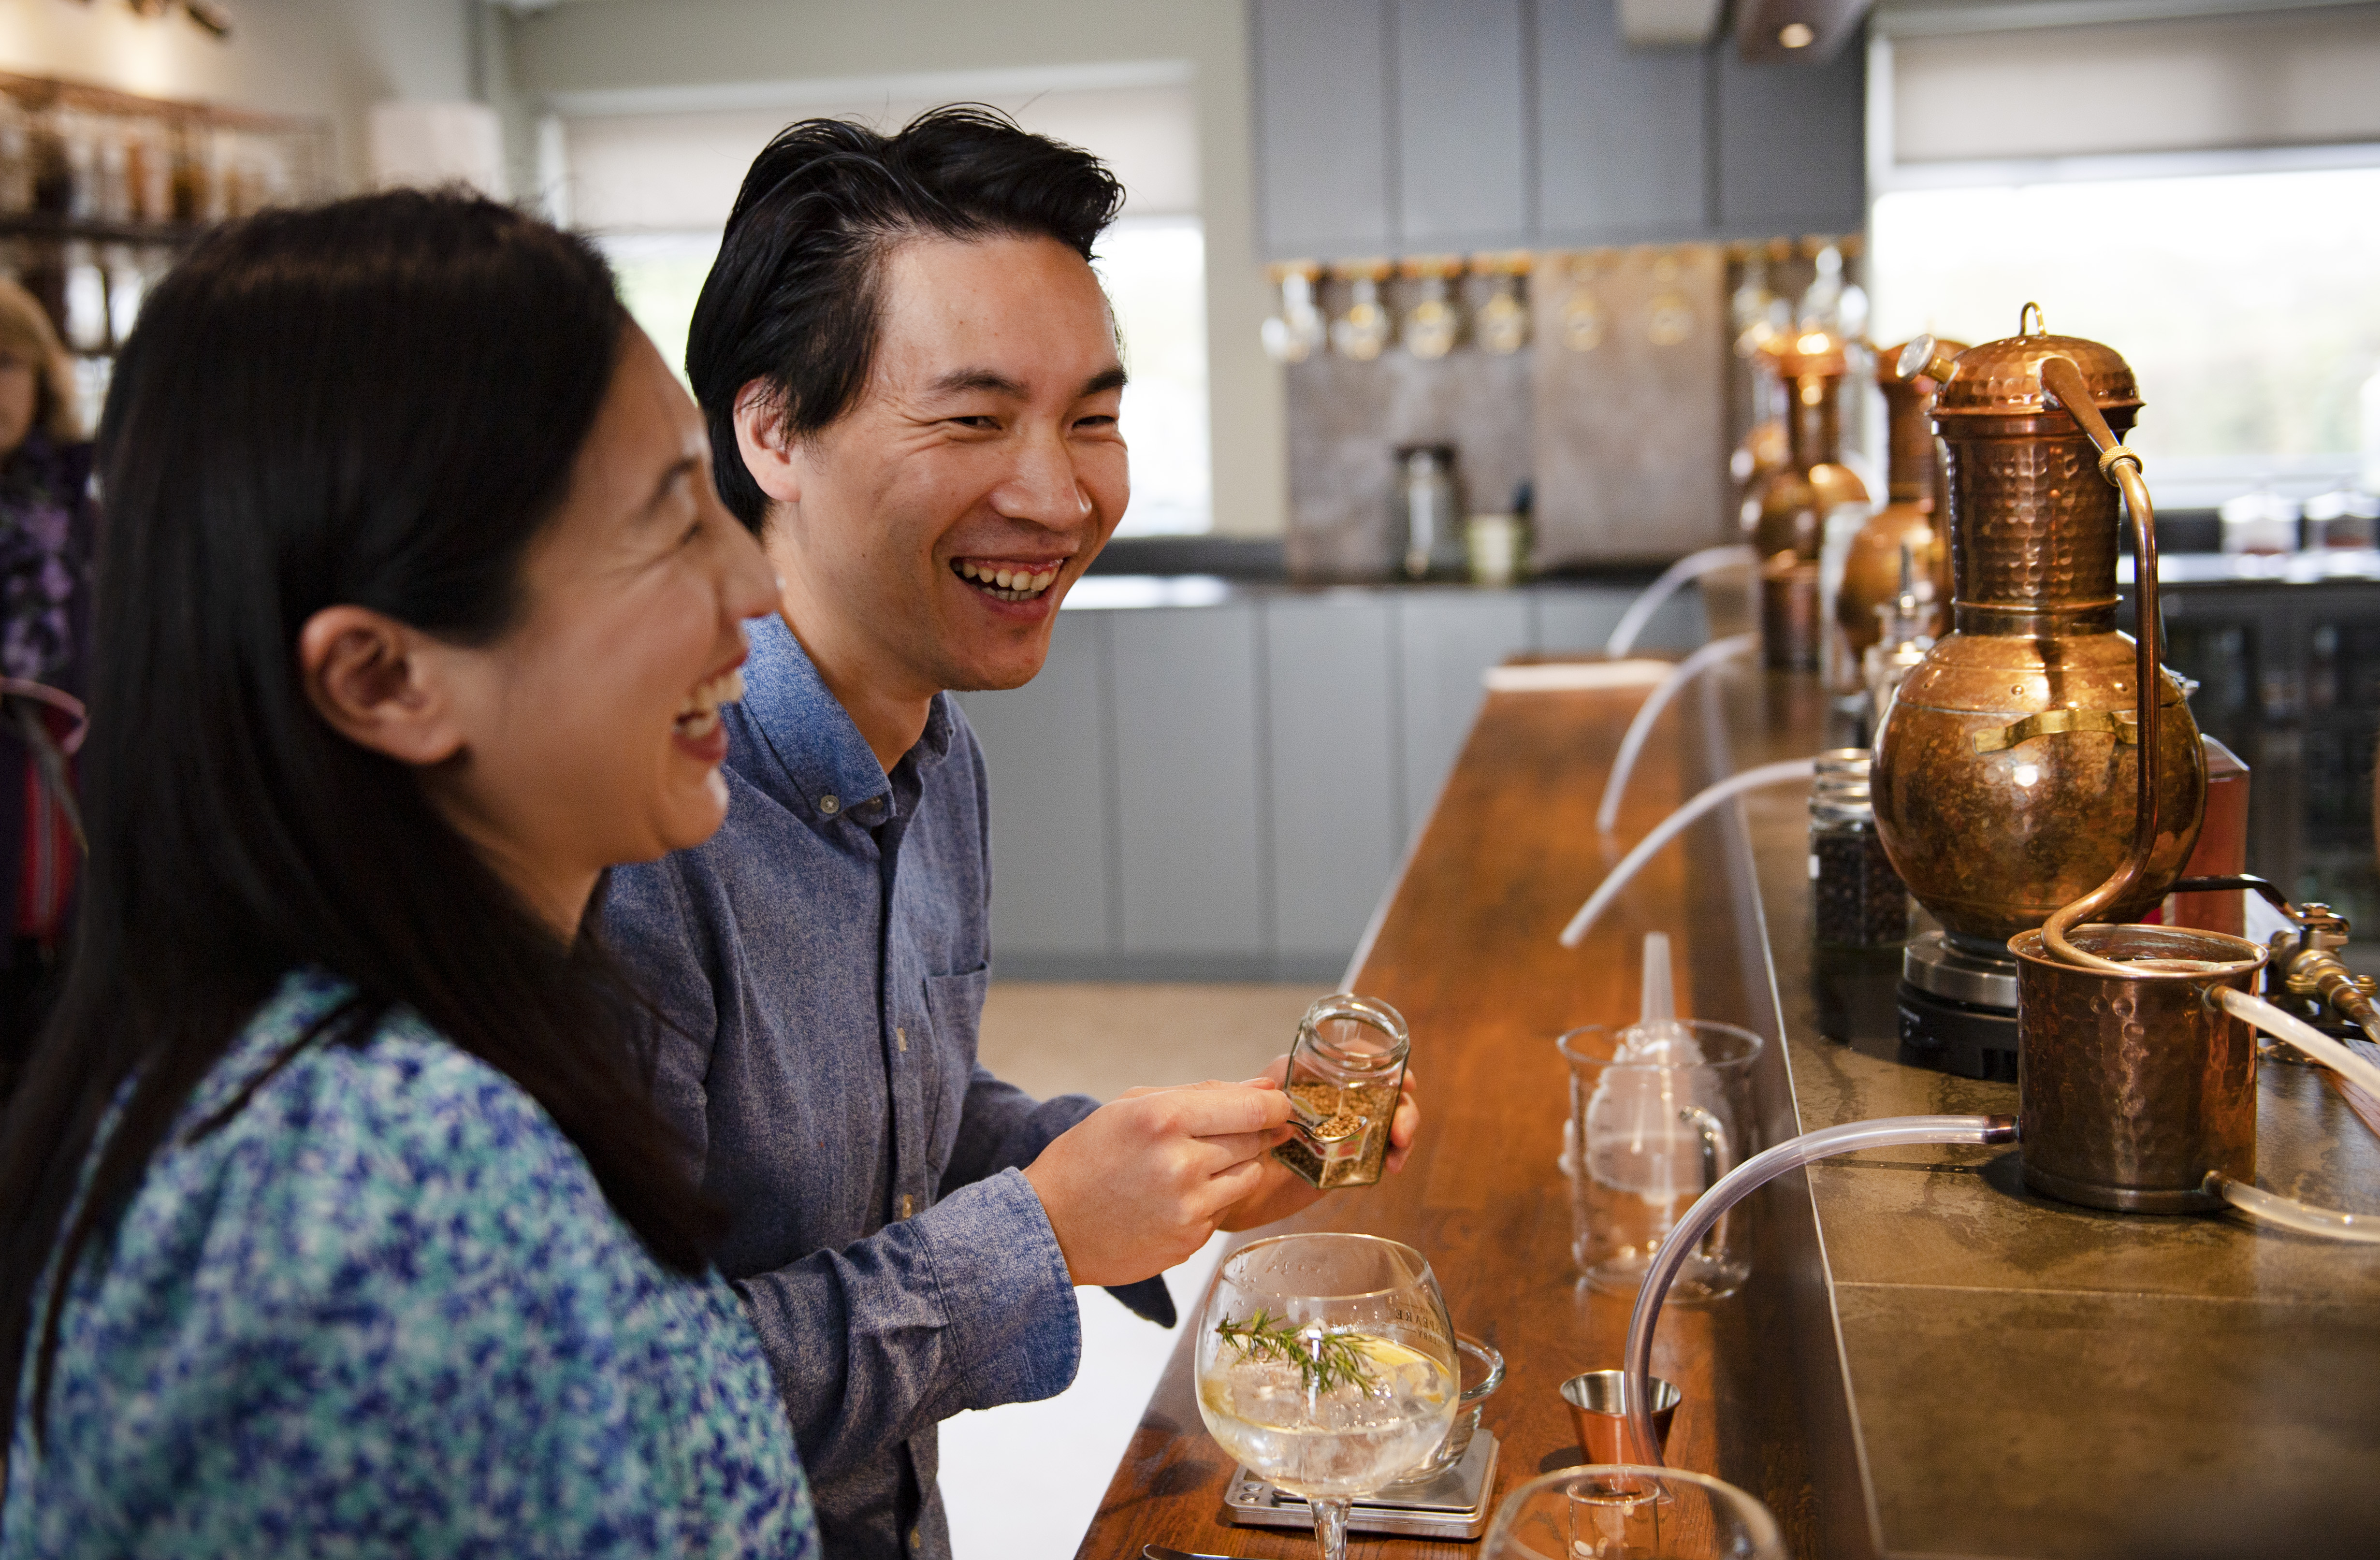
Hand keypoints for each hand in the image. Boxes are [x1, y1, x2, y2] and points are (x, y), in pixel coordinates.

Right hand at [1022, 1079, 1293, 1286]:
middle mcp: (1180, 1164)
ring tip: (1195, 1166)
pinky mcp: (1190, 1241)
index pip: (1255, 1107)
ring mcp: (1188, 1207)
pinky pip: (1225, 1209)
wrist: (1050, 1225)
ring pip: (1249, 1177)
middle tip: (1223, 1134)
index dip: (1276, 1105)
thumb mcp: (1133, 1105)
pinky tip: (1176, 1197)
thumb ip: (1203, 1093)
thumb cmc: (1088, 1157)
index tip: (1278, 1105)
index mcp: (1164, 1119)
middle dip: (1253, 1133)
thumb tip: (1266, 1087)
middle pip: (1256, 1140)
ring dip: (1235, 1168)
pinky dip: (1212, 1200)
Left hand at [1215, 1060, 1422, 1231]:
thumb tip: (1272, 1089)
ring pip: (1386, 1118)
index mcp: (1308, 1077)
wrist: (1223, 1189)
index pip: (1355, 1058)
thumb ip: (1255, 1096)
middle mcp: (1330, 1100)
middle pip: (1381, 1090)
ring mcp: (1340, 1131)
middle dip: (1401, 1104)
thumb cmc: (1228, 1140)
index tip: (1403, 1080)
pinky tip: (1391, 1166)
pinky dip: (1393, 1154)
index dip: (1384, 1063)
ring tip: (1397, 1149)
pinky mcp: (1344, 1162)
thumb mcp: (1240, 1109)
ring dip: (1402, 1127)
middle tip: (1401, 1128)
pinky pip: (1377, 1152)